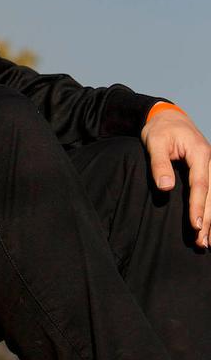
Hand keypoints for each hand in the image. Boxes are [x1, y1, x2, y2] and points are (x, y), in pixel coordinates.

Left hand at [141, 109, 210, 248]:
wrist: (168, 117)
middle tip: (202, 241)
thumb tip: (166, 187)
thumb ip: (159, 164)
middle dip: (208, 219)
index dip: (197, 207)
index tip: (195, 226)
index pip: (200, 184)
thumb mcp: (153, 142)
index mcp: (199, 152)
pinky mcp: (208, 170)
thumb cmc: (159, 130)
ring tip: (208, 242)